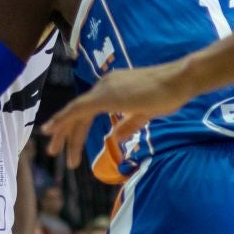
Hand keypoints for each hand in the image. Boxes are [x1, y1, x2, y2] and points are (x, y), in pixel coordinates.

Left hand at [41, 64, 190, 167]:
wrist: (180, 81)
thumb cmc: (168, 95)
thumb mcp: (145, 113)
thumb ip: (128, 124)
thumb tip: (114, 136)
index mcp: (113, 88)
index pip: (88, 110)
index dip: (73, 126)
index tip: (62, 140)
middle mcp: (105, 85)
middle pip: (78, 112)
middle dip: (64, 133)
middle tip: (53, 151)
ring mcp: (104, 88)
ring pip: (75, 112)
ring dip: (63, 132)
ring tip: (54, 152)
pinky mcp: (106, 95)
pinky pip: (78, 109)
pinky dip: (64, 120)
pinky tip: (53, 131)